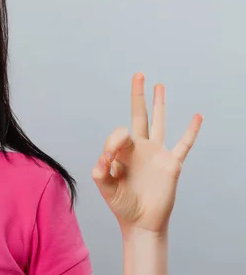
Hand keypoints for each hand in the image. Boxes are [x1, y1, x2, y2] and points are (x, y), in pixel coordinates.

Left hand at [92, 73, 202, 233]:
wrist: (141, 222)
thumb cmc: (122, 204)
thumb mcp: (105, 188)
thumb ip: (100, 172)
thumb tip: (103, 157)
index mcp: (122, 151)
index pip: (118, 134)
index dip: (113, 143)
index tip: (109, 159)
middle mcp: (140, 148)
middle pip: (139, 115)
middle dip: (138, 95)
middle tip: (138, 75)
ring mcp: (157, 153)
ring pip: (159, 122)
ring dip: (159, 104)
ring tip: (159, 85)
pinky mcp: (172, 163)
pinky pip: (183, 144)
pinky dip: (191, 130)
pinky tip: (197, 116)